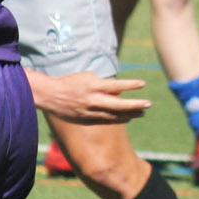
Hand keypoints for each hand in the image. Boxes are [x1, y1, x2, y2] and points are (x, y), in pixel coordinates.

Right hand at [27, 70, 151, 123]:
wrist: (50, 95)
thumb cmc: (71, 82)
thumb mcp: (87, 77)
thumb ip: (103, 85)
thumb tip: (119, 91)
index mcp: (93, 86)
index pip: (116, 86)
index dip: (130, 85)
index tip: (142, 84)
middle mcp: (93, 100)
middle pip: (118, 104)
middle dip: (135, 105)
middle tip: (148, 104)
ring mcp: (90, 111)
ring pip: (114, 115)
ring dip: (130, 114)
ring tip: (142, 112)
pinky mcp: (86, 119)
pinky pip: (106, 120)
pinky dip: (118, 118)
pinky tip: (128, 117)